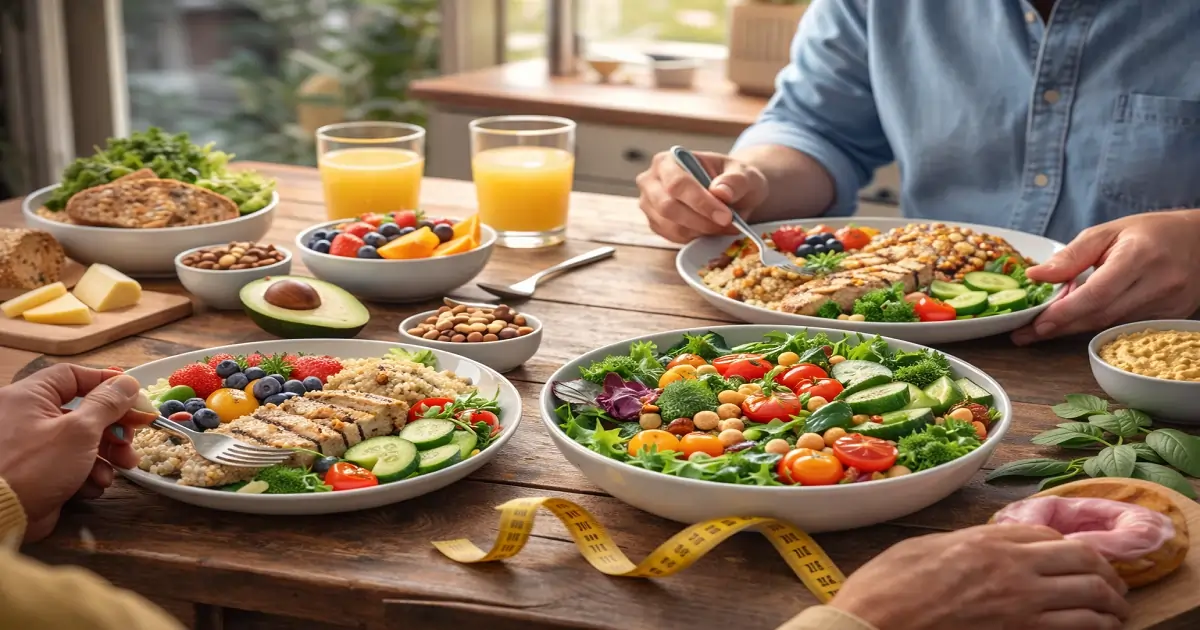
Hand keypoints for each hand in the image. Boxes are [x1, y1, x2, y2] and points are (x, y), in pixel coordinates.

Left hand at [0, 365, 154, 540]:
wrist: (0, 517)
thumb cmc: (35, 466)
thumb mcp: (79, 430)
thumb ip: (107, 403)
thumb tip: (128, 382)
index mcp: (29, 396)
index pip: (73, 376)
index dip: (107, 383)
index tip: (134, 396)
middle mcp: (26, 417)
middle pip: (82, 411)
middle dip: (114, 428)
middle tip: (133, 438)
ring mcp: (30, 446)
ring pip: (80, 440)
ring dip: (107, 454)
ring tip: (123, 467)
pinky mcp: (35, 472)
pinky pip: (68, 463)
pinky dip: (87, 472)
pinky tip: (95, 485)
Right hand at [635, 150, 768, 242]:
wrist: (727, 192)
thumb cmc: (731, 179)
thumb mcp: (742, 174)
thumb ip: (734, 181)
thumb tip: (720, 192)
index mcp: (667, 161)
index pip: (677, 183)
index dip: (700, 202)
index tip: (726, 216)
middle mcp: (651, 182)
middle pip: (668, 207)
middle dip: (701, 220)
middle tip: (729, 224)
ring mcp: (650, 205)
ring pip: (672, 226)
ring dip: (702, 231)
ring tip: (726, 226)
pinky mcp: (656, 224)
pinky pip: (674, 238)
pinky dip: (696, 237)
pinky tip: (713, 229)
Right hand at [829, 524, 1128, 629]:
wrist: (875, 623)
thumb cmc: (887, 588)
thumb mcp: (921, 548)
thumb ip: (960, 544)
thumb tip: (978, 546)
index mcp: (984, 540)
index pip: (1047, 534)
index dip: (1067, 545)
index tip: (1074, 557)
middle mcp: (1012, 566)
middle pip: (1081, 558)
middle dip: (1104, 571)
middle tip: (1111, 585)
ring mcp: (1021, 602)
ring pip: (1091, 594)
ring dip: (1110, 603)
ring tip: (1115, 612)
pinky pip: (1079, 627)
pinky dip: (1096, 627)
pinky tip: (1098, 629)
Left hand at [1013, 210, 1199, 344]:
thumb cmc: (1150, 233)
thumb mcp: (1108, 232)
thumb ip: (1072, 256)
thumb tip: (1036, 276)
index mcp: (1139, 256)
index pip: (1097, 293)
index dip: (1065, 312)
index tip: (1036, 324)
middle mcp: (1159, 283)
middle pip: (1101, 315)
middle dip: (1061, 325)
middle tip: (1027, 333)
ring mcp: (1169, 304)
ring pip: (1112, 325)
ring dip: (1076, 327)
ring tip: (1046, 327)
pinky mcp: (1172, 317)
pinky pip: (1126, 327)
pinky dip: (1099, 326)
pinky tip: (1079, 323)